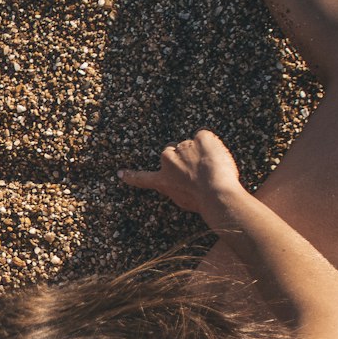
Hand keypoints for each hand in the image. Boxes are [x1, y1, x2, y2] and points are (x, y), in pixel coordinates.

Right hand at [118, 128, 243, 218]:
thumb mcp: (183, 202)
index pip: (142, 177)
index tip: (120, 173)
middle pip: (172, 151)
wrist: (217, 193)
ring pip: (190, 144)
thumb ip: (175, 189)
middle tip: (197, 170)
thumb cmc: (204, 202)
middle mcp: (168, 160)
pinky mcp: (200, 138)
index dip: (131, 175)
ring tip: (211, 169)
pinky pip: (204, 137)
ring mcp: (184, 147)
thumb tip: (179, 182)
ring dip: (199, 153)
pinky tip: (216, 158)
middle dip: (182, 157)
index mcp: (163, 180)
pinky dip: (211, 144)